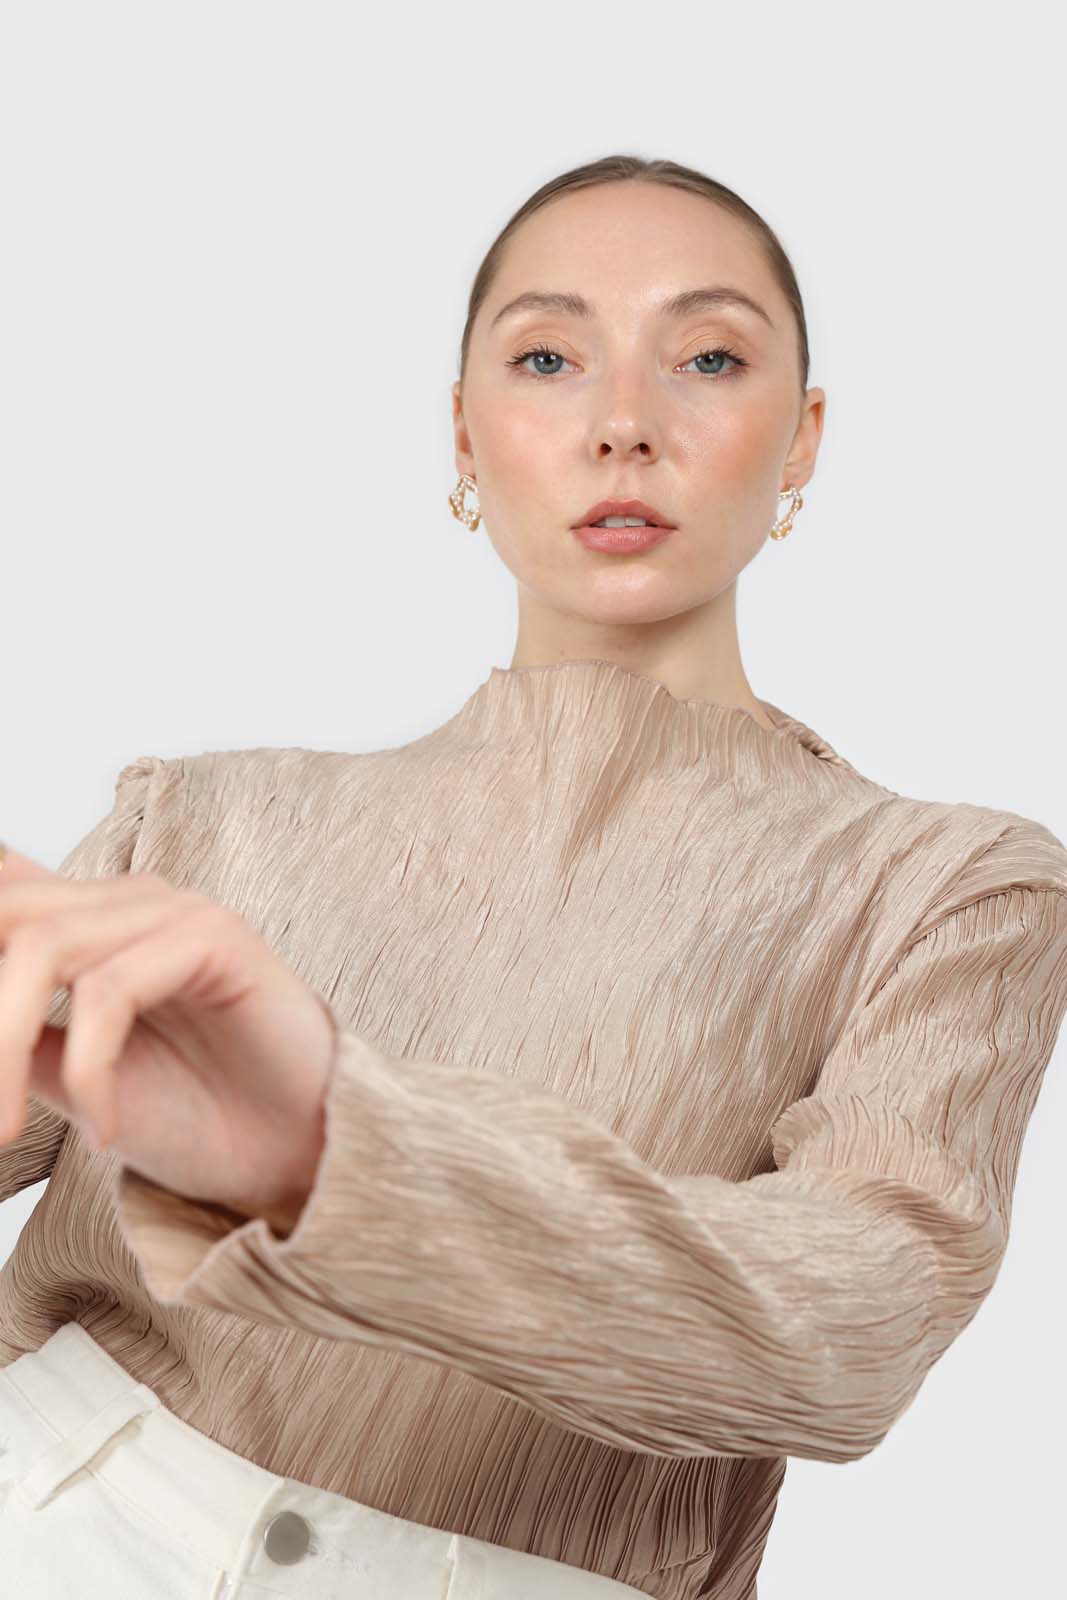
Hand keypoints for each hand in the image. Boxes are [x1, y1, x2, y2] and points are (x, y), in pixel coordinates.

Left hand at [0, 844, 336, 1229]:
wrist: (292, 1156)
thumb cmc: (191, 1115)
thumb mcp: (64, 1078)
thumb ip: (14, 1039)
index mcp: (85, 919)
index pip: (3, 896)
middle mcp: (123, 900)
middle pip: (6, 916)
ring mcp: (172, 911)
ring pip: (42, 948)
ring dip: (4, 1048)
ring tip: (7, 1133)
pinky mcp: (217, 936)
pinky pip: (112, 989)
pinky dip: (90, 1070)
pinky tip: (106, 1131)